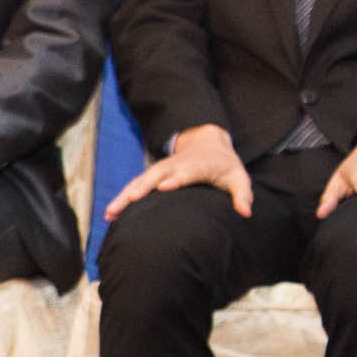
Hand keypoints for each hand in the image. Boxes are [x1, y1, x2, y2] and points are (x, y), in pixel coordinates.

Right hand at [104, 123, 251, 221]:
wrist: (209, 143)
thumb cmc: (225, 167)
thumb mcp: (239, 177)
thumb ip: (243, 194)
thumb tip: (246, 212)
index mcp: (200, 165)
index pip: (187, 171)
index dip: (176, 178)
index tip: (164, 187)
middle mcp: (178, 165)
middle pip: (158, 174)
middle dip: (144, 186)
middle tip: (131, 199)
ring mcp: (163, 168)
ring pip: (141, 180)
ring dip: (126, 194)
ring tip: (111, 212)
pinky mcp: (154, 175)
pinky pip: (136, 185)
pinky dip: (123, 197)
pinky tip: (110, 213)